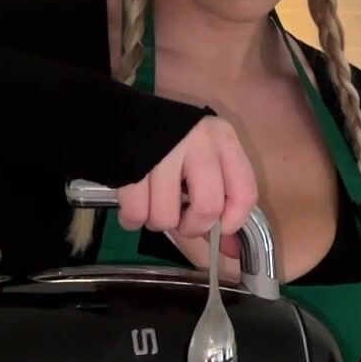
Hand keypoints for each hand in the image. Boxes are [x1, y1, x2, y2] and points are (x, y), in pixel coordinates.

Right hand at [116, 116, 257, 248]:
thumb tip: (231, 250)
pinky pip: (135, 212)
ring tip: (152, 208)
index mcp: (223, 139)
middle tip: (180, 222)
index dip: (234, 221)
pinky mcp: (131, 164)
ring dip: (157, 223)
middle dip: (192, 228)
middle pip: (208, 207)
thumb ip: (220, 199)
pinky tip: (133, 207)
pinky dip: (132, 219)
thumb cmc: (170, 140)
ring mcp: (163, 152)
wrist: (116, 111)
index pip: (244, 192)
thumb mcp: (202, 156)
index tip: (220, 229)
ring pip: (166, 216)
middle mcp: (198, 142)